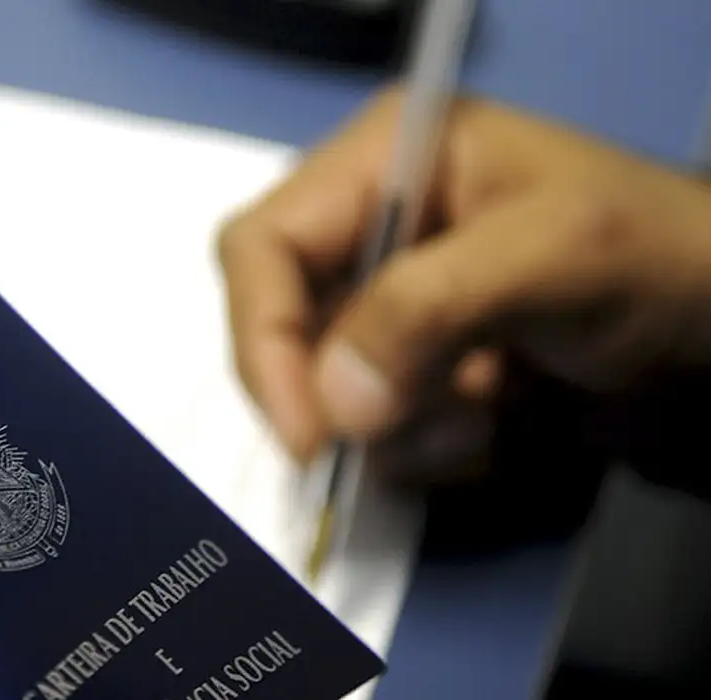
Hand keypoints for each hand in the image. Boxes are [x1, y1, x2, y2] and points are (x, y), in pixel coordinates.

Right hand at [217, 87, 710, 480]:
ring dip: (402, 427)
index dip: (263, 337)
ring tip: (487, 418)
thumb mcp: (551, 255)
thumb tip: (333, 404)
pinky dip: (425, 443)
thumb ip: (428, 309)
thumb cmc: (654, 258)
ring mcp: (392, 300)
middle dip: (348, 393)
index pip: (262, 246)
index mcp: (384, 160)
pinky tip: (491, 424)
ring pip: (328, 389)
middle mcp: (370, 226)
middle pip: (286, 326)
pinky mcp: (416, 359)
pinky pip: (374, 421)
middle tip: (428, 423)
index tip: (308, 435)